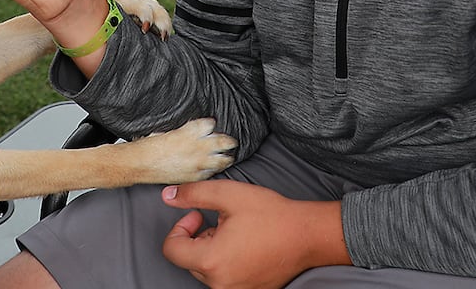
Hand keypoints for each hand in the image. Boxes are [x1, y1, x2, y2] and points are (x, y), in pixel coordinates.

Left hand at [160, 182, 348, 288]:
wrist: (307, 235)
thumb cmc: (271, 216)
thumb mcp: (228, 195)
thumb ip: (193, 194)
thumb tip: (169, 196)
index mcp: (211, 261)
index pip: (172, 249)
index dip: (181, 227)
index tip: (198, 215)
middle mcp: (220, 283)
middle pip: (189, 260)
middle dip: (200, 238)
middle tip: (223, 221)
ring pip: (207, 270)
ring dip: (213, 250)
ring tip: (237, 233)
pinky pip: (224, 278)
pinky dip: (228, 262)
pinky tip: (246, 246)